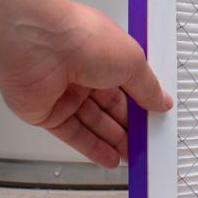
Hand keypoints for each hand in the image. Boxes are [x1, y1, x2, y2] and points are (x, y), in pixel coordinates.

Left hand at [0, 2, 172, 168]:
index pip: (128, 85)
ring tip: (133, 157)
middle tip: (146, 144)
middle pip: (111, 107)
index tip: (155, 120)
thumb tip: (161, 101)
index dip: (142, 104)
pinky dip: (92, 148)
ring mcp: (64, 93)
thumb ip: (148, 87)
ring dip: (114, 141)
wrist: (36, 45)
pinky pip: (73, 134)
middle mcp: (83, 71)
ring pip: (93, 123)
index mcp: (105, 54)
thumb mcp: (132, 62)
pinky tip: (110, 159)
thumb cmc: (80, 38)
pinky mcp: (47, 112)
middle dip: (130, 127)